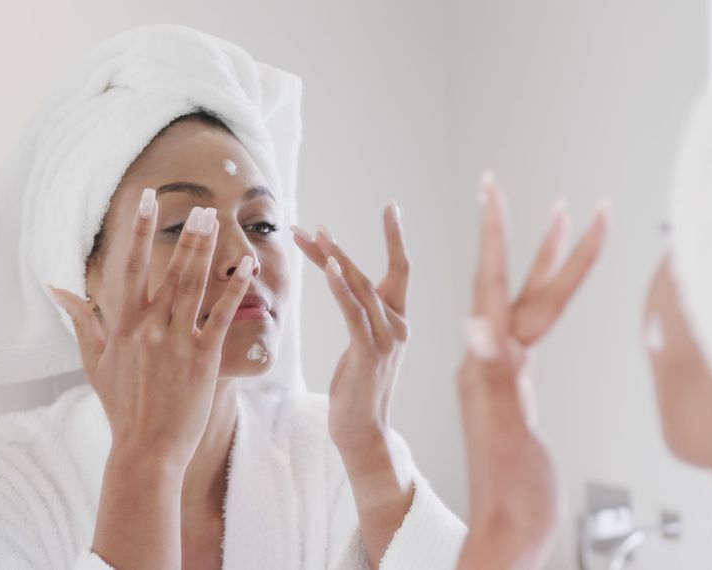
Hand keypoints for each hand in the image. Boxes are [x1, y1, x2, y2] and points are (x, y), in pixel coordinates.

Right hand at [50, 196, 253, 467]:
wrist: (145, 449)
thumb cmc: (120, 405)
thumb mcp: (92, 360)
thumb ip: (80, 320)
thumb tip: (56, 287)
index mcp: (121, 325)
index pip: (130, 266)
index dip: (140, 231)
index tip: (147, 200)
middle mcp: (148, 327)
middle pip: (168, 270)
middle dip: (185, 234)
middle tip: (201, 206)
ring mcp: (176, 341)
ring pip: (193, 286)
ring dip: (207, 251)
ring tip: (218, 222)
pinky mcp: (202, 358)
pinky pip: (220, 316)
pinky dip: (235, 289)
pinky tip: (248, 266)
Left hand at [293, 204, 413, 566]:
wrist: (364, 436)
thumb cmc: (358, 394)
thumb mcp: (361, 349)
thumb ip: (359, 318)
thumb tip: (345, 289)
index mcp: (399, 322)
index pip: (401, 269)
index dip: (396, 237)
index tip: (391, 206)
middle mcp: (398, 326)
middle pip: (370, 273)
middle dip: (337, 248)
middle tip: (310, 225)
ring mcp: (387, 340)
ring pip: (361, 288)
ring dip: (334, 259)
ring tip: (310, 235)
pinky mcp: (370, 354)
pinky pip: (354, 313)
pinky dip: (342, 287)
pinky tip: (329, 267)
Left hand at [456, 174, 608, 569]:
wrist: (510, 533)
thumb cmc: (509, 495)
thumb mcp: (504, 432)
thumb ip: (494, 378)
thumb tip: (476, 324)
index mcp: (488, 363)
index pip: (495, 285)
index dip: (498, 236)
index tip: (493, 190)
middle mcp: (493, 361)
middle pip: (520, 287)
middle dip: (536, 239)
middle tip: (557, 198)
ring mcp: (507, 375)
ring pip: (531, 306)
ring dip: (549, 264)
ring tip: (568, 223)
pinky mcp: (519, 391)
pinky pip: (535, 332)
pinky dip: (549, 304)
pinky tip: (552, 296)